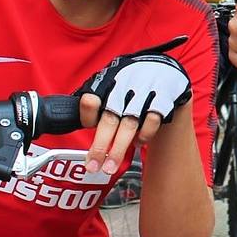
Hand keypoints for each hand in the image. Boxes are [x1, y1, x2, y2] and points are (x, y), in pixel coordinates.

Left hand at [75, 37, 193, 174]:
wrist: (163, 69)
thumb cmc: (130, 84)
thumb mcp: (111, 85)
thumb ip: (95, 104)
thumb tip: (73, 120)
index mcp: (107, 82)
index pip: (91, 100)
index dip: (88, 115)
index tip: (87, 129)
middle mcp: (124, 86)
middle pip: (109, 119)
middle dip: (100, 146)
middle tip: (92, 166)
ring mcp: (144, 92)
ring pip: (129, 124)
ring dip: (119, 149)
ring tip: (110, 167)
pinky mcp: (163, 98)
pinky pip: (152, 121)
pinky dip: (144, 135)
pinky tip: (138, 142)